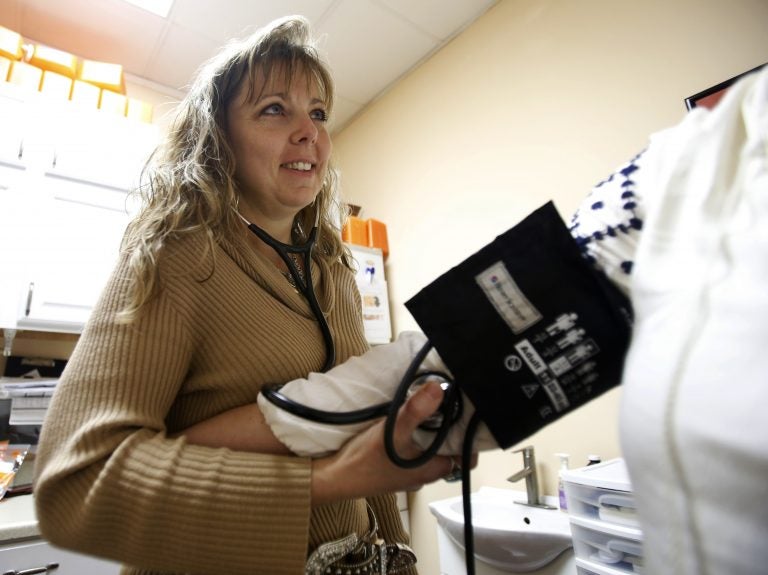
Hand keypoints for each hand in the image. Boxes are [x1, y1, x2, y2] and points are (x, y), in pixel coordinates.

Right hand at [310, 381, 460, 504]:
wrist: (334, 478)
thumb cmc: (365, 460)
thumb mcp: (393, 431)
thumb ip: (416, 411)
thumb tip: (438, 389)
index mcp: (432, 470)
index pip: (465, 457)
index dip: (468, 438)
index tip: (464, 415)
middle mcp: (424, 475)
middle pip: (447, 452)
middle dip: (447, 430)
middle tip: (444, 405)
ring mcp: (407, 474)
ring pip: (428, 452)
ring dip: (428, 434)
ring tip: (425, 409)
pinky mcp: (392, 470)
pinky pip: (411, 453)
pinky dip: (412, 439)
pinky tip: (403, 423)